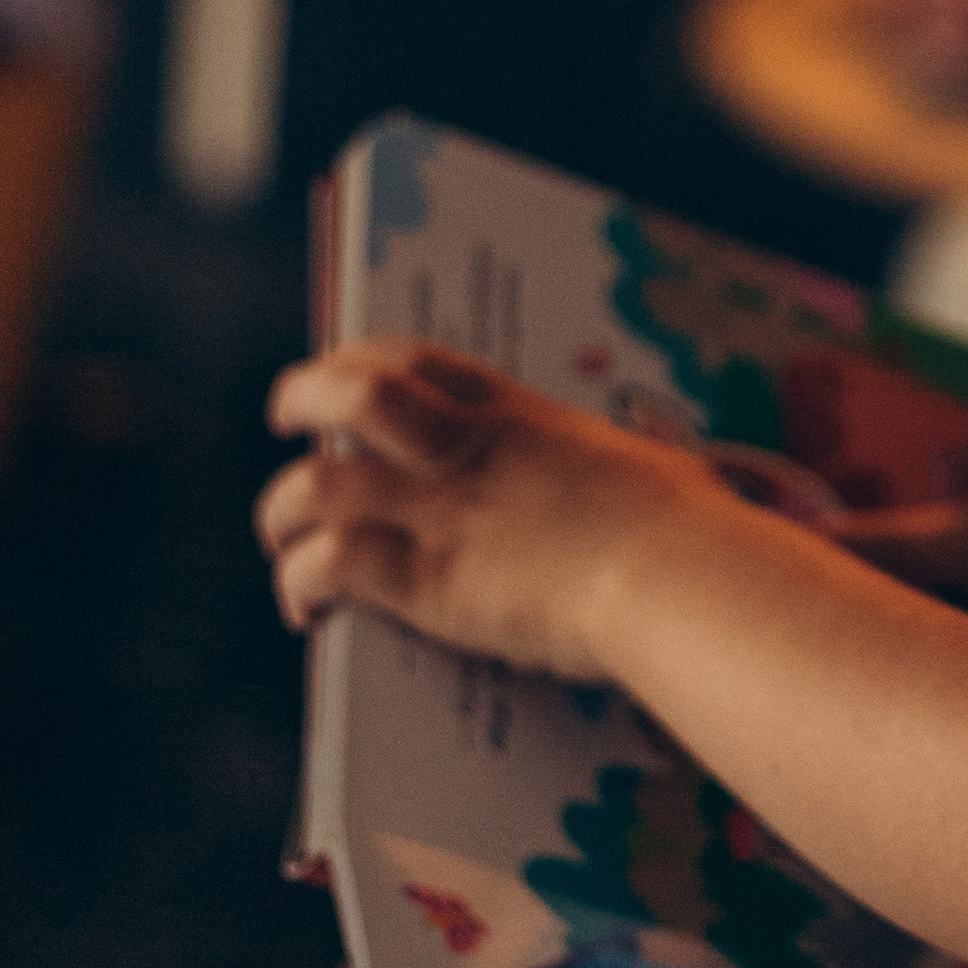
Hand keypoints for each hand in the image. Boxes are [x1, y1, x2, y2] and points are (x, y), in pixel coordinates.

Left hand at [257, 341, 722, 677]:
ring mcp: (441, 513)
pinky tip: (307, 610)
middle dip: (301, 399)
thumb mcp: (645, 470)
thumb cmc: (686, 528)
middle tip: (287, 421)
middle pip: (349, 394)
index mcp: (516, 414)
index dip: (362, 357)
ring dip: (281, 513)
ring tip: (282, 538)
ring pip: (315, 484)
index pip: (415, 357)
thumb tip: (647, 480)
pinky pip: (331, 566)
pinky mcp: (429, 583)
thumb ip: (616, 471)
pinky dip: (302, 583)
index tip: (342, 371)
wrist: (677, 575)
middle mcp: (464, 451)